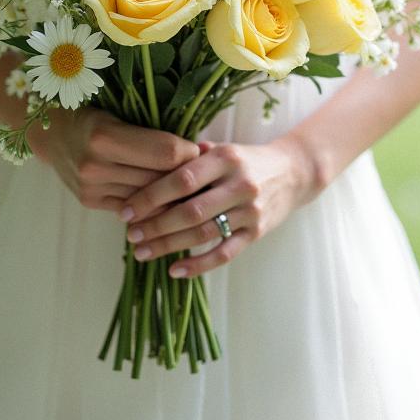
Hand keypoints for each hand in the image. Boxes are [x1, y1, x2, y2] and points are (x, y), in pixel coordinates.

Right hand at [27, 108, 199, 211]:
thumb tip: (201, 150)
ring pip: (148, 198)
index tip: (201, 149)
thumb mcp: (120, 110)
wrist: (50, 130)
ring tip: (193, 188)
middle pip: (158, 178)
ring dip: (172, 195)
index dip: (189, 152)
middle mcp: (94, 164)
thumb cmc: (94, 112)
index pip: (165, 152)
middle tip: (207, 173)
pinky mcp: (89, 201)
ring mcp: (90, 187)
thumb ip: (155, 132)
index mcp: (104, 135)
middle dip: (185, 176)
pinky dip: (153, 205)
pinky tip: (168, 199)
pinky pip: (133, 208)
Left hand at [118, 133, 319, 276]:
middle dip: (155, 225)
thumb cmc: (247, 160)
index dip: (150, 197)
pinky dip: (199, 264)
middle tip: (131, 236)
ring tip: (142, 253)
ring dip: (169, 246)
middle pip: (189, 210)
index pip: (181, 179)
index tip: (126, 210)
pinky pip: (224, 253)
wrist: (294, 172)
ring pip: (203, 233)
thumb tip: (146, 166)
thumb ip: (190, 156)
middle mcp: (239, 184)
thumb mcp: (223, 148)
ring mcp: (250, 211)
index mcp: (225, 158)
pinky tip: (175, 270)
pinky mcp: (257, 233)